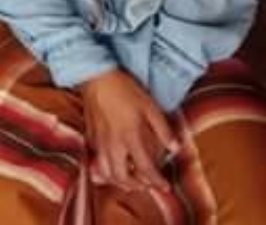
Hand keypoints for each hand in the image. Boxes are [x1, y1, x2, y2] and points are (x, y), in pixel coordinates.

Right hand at [80, 70, 178, 193]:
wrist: (97, 77)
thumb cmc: (124, 90)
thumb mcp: (150, 107)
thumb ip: (163, 130)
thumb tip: (175, 148)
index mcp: (130, 137)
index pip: (145, 169)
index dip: (157, 182)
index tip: (165, 187)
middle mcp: (113, 144)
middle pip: (121, 177)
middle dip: (136, 186)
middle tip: (147, 184)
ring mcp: (99, 142)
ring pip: (106, 173)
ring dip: (119, 181)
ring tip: (131, 180)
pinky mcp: (90, 137)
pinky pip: (97, 161)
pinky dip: (106, 170)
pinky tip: (114, 165)